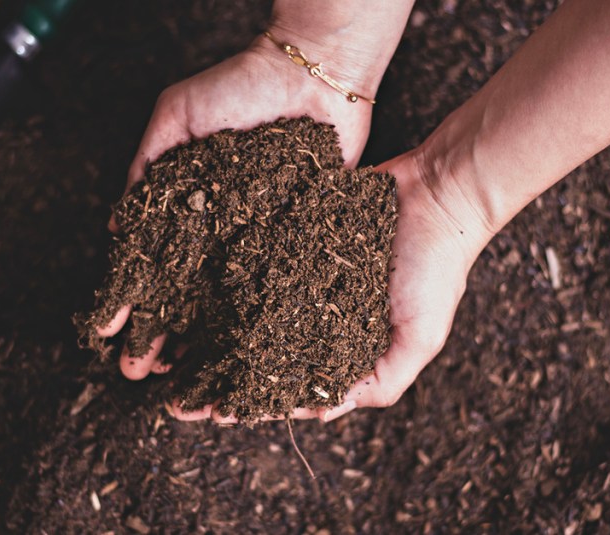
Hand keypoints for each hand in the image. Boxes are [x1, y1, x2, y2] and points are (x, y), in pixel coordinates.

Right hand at [98, 30, 379, 380]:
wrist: (314, 76)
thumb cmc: (241, 85)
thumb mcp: (177, 114)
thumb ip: (146, 163)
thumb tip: (117, 229)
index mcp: (185, 201)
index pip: (148, 262)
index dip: (127, 299)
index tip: (106, 333)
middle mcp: (218, 226)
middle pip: (182, 293)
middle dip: (158, 334)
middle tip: (138, 372)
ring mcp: (255, 237)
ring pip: (222, 301)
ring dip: (198, 340)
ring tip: (179, 375)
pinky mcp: (295, 239)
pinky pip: (270, 286)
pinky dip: (253, 319)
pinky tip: (237, 350)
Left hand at [169, 143, 497, 422]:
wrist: (438, 190)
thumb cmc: (436, 267)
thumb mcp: (420, 337)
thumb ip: (382, 381)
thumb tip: (322, 414)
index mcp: (347, 347)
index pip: (291, 386)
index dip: (252, 402)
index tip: (211, 413)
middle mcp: (320, 317)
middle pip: (260, 356)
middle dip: (220, 378)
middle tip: (175, 396)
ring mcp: (304, 278)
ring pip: (247, 314)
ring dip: (212, 335)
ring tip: (171, 354)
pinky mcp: (294, 240)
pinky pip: (254, 266)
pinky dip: (225, 283)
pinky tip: (190, 295)